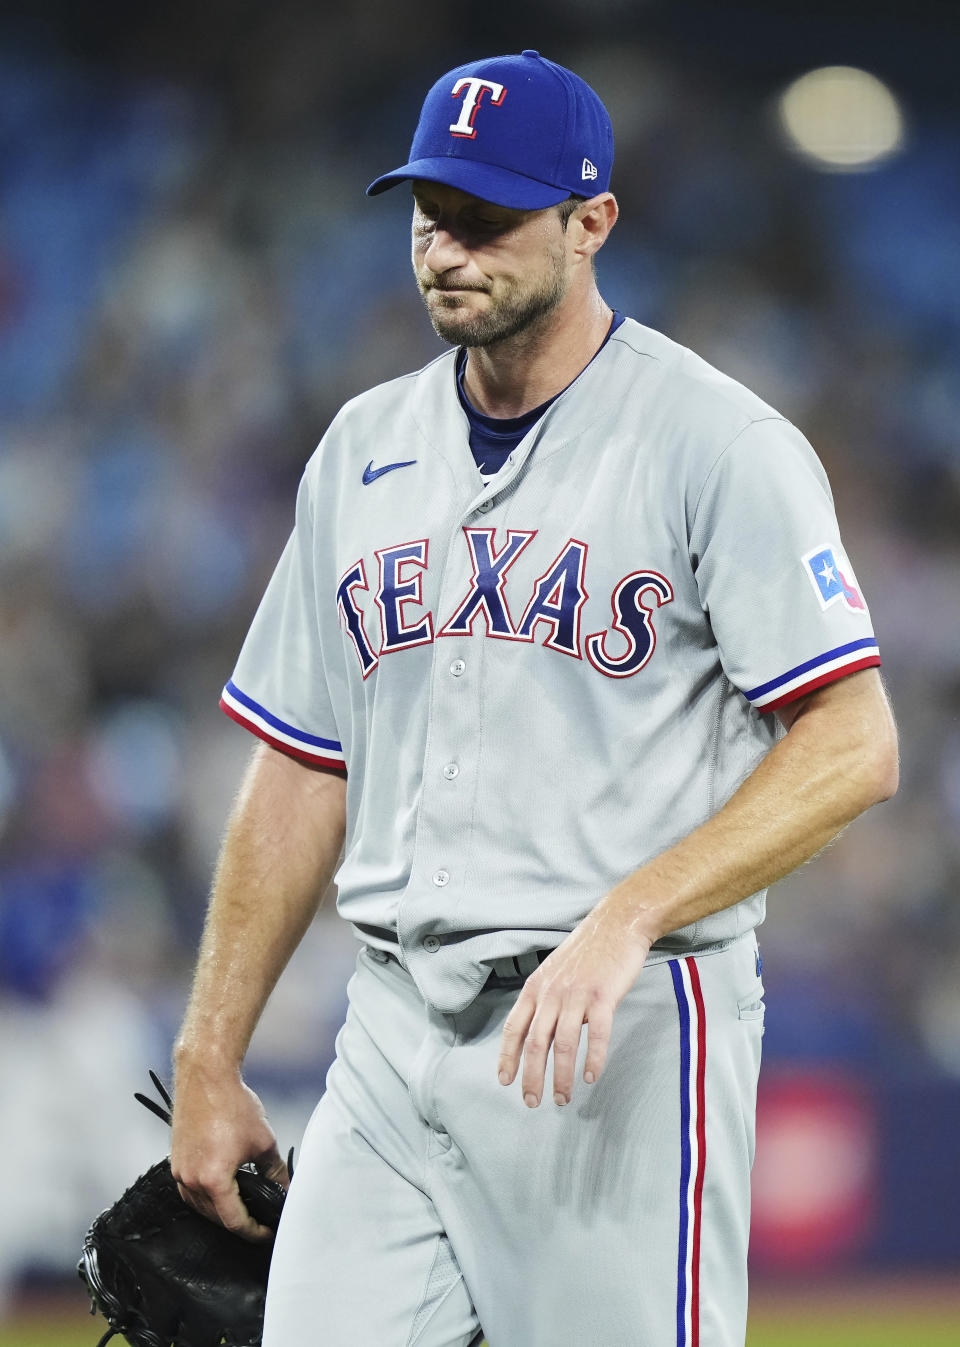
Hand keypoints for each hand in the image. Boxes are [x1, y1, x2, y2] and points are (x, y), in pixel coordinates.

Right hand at [171, 1057, 288, 1241]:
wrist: (206, 1077)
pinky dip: (207, 1195)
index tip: (267, 1232)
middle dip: (239, 1221)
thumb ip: (274, 1172)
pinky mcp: (176, 1161)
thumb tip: (284, 1189)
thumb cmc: (233, 1105)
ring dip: (221, 1209)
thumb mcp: (263, 1142)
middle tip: (260, 1219)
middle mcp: (192, 1181)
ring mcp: (180, 1172)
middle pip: (216, 1217)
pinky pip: (191, 1190)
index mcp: (213, 1180)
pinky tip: (223, 1187)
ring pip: (201, 1206)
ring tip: (244, 1204)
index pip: (235, 1221)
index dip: (254, 1231)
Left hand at [496, 895, 653, 1107]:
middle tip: (532, 1102)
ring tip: (563, 1098)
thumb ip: (545, 1000)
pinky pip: (597, 1033)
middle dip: (532, 1077)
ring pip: (563, 1044)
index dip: (508, 1056)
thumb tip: (539, 1032)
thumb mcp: (554, 971)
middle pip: (536, 1043)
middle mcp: (552, 992)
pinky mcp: (603, 995)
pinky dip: (593, 1058)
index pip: (514, 1027)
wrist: (617, 923)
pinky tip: (591, 1076)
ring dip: (562, 1076)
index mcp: (536, 987)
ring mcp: (577, 994)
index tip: (505, 1081)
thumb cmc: (588, 951)